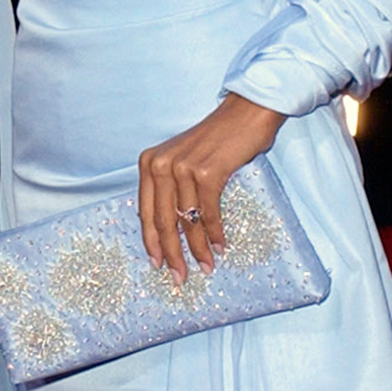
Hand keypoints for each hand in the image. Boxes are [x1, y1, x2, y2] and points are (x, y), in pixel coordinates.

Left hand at [138, 92, 282, 281]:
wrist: (246, 113)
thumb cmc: (217, 140)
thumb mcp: (183, 160)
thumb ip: (172, 188)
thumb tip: (170, 230)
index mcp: (150, 162)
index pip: (145, 211)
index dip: (151, 242)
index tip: (157, 264)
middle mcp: (160, 164)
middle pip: (162, 221)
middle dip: (171, 254)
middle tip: (179, 277)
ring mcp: (182, 168)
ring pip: (186, 221)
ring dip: (198, 249)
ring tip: (205, 267)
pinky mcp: (206, 173)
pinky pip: (208, 213)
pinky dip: (215, 234)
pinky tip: (221, 247)